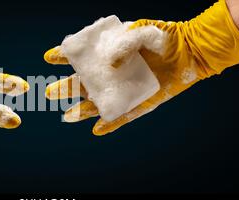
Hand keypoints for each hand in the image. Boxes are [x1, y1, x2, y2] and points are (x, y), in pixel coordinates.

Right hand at [44, 0, 238, 135]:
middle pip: (82, 83)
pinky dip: (110, 123)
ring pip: (96, 102)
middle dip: (64, 89)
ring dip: (81, 111)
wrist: (189, 50)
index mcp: (108, 53)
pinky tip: (96, 130)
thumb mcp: (142, 31)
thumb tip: (109, 65)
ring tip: (65, 117)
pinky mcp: (138, 102)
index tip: (50, 57)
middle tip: (48, 93)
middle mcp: (111, 72)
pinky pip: (121, 115)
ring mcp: (123, 88)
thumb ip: (123, 43)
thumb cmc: (163, 36)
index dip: (64, 56)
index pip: (81, 56)